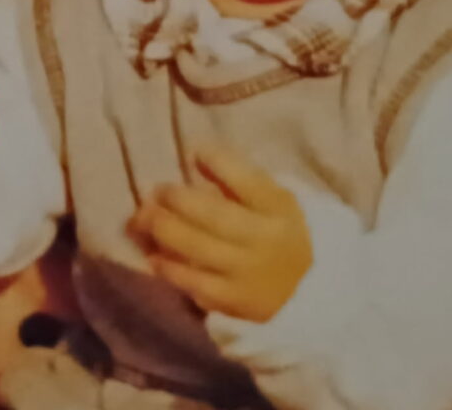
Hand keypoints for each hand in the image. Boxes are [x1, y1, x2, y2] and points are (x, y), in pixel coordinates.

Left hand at [131, 146, 311, 322]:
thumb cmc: (284, 234)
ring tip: (142, 219)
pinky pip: (193, 283)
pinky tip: (154, 255)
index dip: (217, 161)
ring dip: (163, 230)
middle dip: (176, 199)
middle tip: (156, 191)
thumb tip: (196, 156)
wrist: (309, 291)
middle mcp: (262, 239)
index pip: (247, 180)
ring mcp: (245, 273)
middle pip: (212, 215)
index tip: (194, 151)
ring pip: (196, 249)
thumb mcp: (277, 200)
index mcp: (279, 208)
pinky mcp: (232, 301)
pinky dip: (170, 268)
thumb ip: (241, 181)